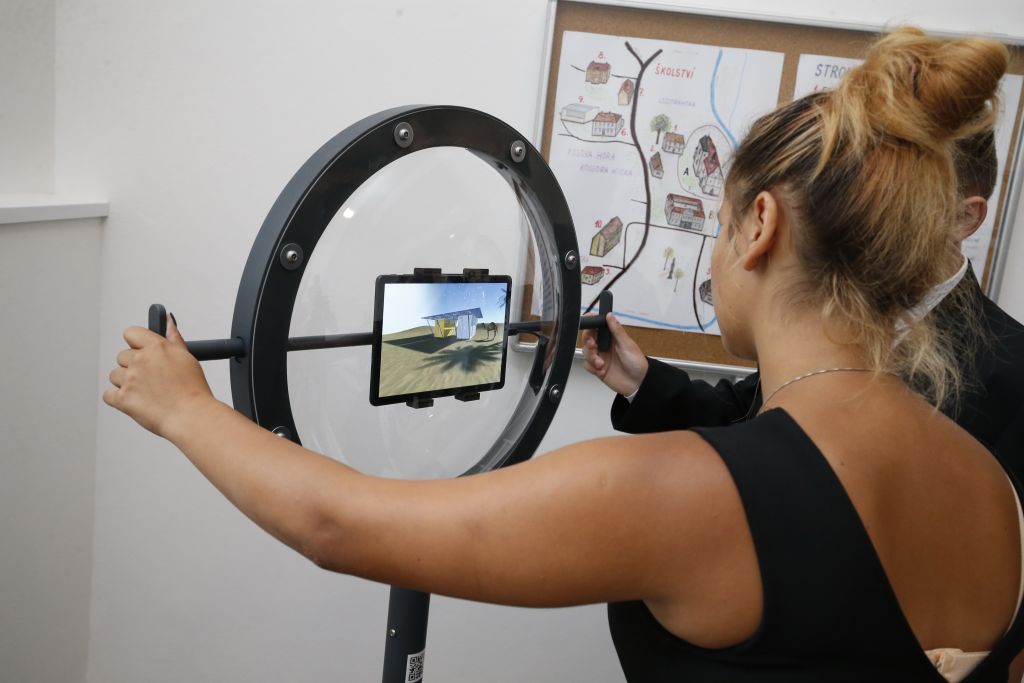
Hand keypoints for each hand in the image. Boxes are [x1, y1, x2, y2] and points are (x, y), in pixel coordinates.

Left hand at [103, 314, 215, 439]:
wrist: (191, 416)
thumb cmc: (193, 391)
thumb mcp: (187, 358)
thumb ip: (173, 338)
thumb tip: (168, 321)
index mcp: (156, 347)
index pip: (131, 333)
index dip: (135, 343)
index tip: (141, 350)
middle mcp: (140, 361)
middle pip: (122, 356)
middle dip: (132, 366)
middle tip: (150, 378)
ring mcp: (129, 380)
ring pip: (114, 375)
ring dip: (125, 382)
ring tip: (145, 391)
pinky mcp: (122, 399)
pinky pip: (108, 395)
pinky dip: (117, 399)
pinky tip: (135, 401)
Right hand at [581, 312, 648, 396]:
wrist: (638, 384)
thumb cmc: (637, 363)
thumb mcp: (627, 344)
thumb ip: (616, 330)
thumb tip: (610, 315)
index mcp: (612, 337)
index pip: (598, 327)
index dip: (591, 323)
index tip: (586, 322)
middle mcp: (605, 346)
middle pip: (588, 338)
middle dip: (588, 341)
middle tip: (593, 346)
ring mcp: (601, 357)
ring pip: (586, 352)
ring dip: (591, 357)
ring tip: (601, 363)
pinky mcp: (597, 368)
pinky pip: (587, 365)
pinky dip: (592, 367)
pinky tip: (601, 369)